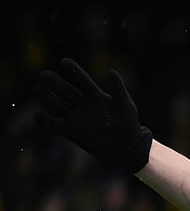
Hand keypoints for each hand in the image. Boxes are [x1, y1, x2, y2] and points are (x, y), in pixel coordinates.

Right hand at [32, 58, 153, 172]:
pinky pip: (51, 123)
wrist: (126, 148)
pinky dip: (42, 119)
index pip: (77, 75)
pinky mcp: (69, 130)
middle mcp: (81, 102)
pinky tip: (39, 115)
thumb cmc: (128, 124)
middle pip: (60, 86)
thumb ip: (118, 88)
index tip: (63, 63)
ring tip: (39, 90)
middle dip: (51, 79)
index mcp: (93, 93)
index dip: (69, 67)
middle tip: (46, 77)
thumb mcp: (125, 105)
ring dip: (43, 93)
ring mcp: (74, 116)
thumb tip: (111, 71)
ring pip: (52, 100)